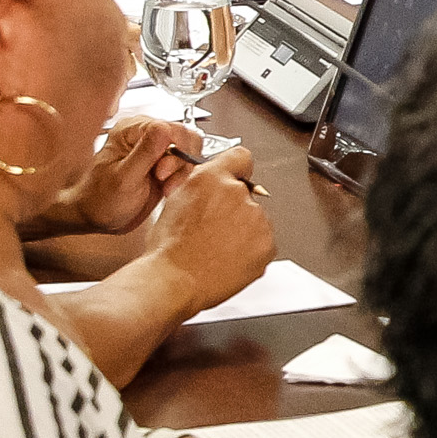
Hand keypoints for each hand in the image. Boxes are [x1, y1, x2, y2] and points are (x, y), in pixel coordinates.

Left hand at [31, 117, 203, 237]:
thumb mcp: (124, 178)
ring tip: (164, 186)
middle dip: (180, 161)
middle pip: (184, 136)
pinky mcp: (164, 163)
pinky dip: (181, 177)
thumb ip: (145, 152)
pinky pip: (186, 163)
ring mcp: (156, 148)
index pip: (170, 128)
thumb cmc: (101, 199)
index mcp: (131, 130)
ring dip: (181, 171)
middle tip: (163, 179)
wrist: (97, 216)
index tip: (161, 172)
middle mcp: (145, 135)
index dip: (174, 150)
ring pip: (189, 149)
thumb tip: (164, 128)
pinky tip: (166, 188)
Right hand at [144, 145, 275, 311]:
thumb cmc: (169, 248)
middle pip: (246, 194)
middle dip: (234, 208)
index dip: (236, 170)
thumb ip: (203, 184)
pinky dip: (251, 251)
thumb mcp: (177, 200)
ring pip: (255, 220)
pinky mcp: (267, 244)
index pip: (240, 157)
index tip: (235, 179)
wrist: (174, 280)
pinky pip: (263, 243)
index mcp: (211, 178)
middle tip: (212, 229)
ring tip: (216, 248)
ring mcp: (256, 219)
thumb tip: (215, 182)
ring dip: (243, 230)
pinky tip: (227, 258)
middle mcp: (238, 193)